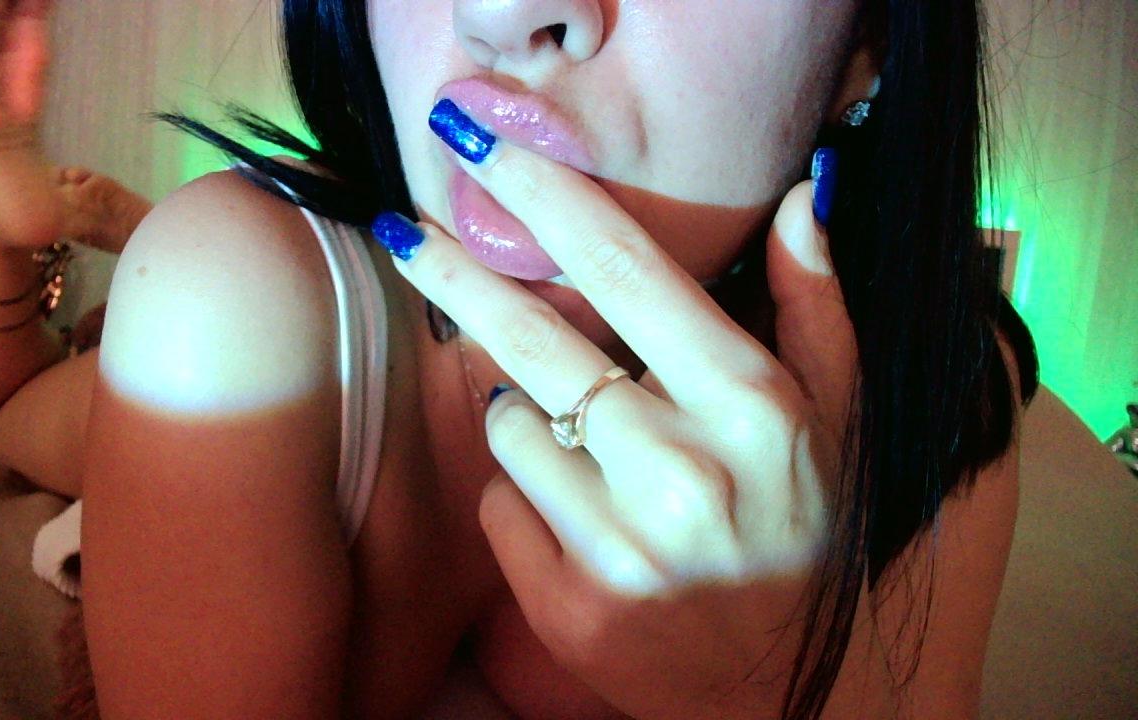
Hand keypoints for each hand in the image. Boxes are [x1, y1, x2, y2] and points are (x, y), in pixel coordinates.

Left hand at [382, 120, 855, 717]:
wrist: (793, 696)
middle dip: (456, 275)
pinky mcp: (572, 608)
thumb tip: (801, 197)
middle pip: (531, 339)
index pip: (627, 270)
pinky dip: (525, 501)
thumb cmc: (812, 537)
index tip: (479, 149)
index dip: (547, 194)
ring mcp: (621, 546)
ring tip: (596, 451)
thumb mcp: (842, 421)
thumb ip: (817, 306)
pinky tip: (583, 521)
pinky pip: (499, 509)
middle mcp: (681, 470)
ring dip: (531, 418)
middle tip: (406, 233)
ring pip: (508, 426)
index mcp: (749, 408)